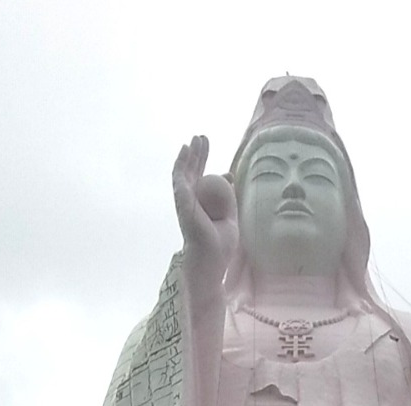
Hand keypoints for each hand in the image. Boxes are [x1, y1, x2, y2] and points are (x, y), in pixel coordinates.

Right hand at [173, 135, 237, 292]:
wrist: (211, 263)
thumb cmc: (219, 247)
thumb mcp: (230, 217)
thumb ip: (229, 198)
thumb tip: (229, 176)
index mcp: (201, 207)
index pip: (202, 180)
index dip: (205, 164)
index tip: (212, 151)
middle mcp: (190, 203)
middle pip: (193, 173)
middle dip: (198, 155)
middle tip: (203, 137)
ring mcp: (184, 203)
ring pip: (185, 172)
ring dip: (191, 154)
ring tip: (197, 137)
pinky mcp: (182, 203)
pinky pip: (180, 179)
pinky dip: (182, 163)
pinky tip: (186, 149)